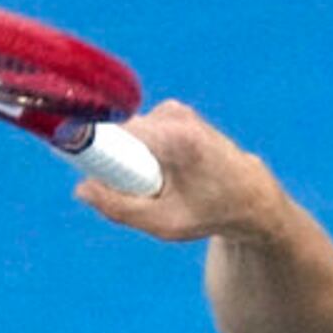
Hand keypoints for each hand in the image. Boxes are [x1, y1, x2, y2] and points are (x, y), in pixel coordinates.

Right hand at [73, 100, 281, 243]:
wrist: (251, 194)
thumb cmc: (210, 212)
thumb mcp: (164, 223)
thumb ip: (119, 208)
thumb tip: (81, 188)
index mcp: (174, 138)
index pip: (111, 133)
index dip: (94, 153)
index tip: (93, 175)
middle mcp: (174, 115)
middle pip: (119, 135)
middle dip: (119, 165)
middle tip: (145, 192)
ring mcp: (174, 109)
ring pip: (129, 135)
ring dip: (134, 160)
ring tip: (162, 184)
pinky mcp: (173, 110)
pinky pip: (140, 131)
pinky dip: (145, 152)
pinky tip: (167, 171)